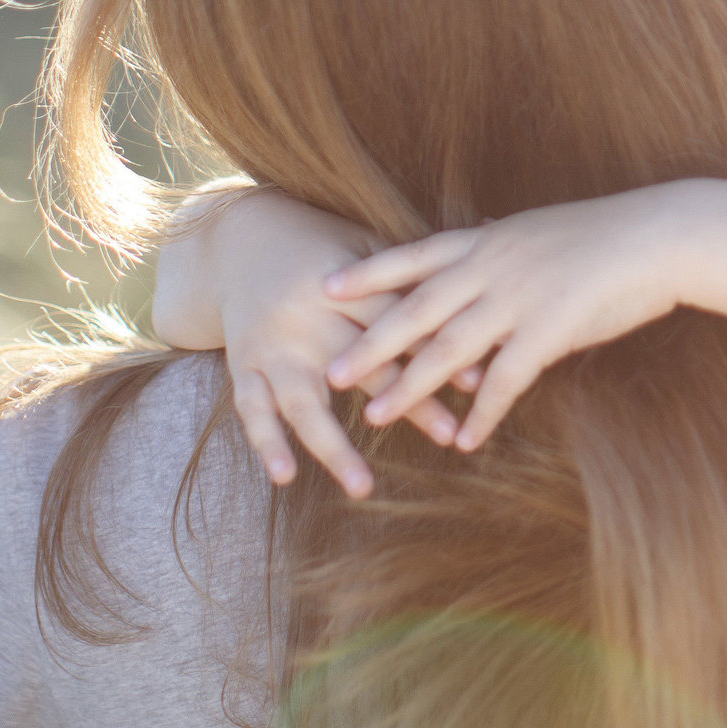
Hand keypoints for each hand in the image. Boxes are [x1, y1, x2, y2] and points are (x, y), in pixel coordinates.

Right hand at [197, 189, 467, 495]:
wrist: (240, 241)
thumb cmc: (326, 248)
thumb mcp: (367, 248)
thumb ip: (414, 277)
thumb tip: (486, 296)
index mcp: (343, 283)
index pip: (399, 320)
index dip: (440, 349)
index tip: (483, 383)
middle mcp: (306, 316)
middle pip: (363, 365)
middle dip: (408, 401)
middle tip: (449, 434)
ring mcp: (272, 346)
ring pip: (303, 400)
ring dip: (333, 446)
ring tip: (363, 486)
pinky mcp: (244, 366)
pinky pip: (252, 410)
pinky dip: (266, 444)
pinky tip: (286, 478)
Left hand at [323, 190, 690, 449]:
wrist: (661, 236)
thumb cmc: (610, 234)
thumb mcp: (543, 229)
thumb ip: (505, 242)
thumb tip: (477, 237)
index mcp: (491, 240)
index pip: (416, 256)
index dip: (370, 273)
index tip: (325, 287)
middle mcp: (494, 266)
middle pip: (418, 309)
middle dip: (372, 344)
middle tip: (332, 372)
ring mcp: (519, 298)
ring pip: (449, 350)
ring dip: (410, 389)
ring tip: (375, 419)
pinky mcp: (550, 330)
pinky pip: (506, 380)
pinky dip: (482, 413)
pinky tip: (466, 441)